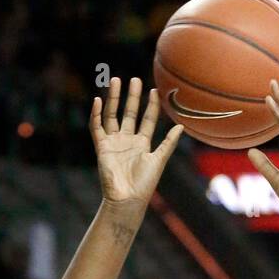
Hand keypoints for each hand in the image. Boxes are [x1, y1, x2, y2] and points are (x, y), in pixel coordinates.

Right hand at [90, 77, 183, 208]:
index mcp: (142, 143)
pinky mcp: (101, 147)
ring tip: (116, 80)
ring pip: (112, 115)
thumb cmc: (144, 184)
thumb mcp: (159, 160)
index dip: (150, 106)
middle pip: (129, 113)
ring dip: (113, 98)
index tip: (154, 90)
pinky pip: (97, 127)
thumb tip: (182, 126)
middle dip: (131, 97)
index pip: (146, 120)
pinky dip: (96, 114)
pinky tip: (98, 100)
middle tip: (134, 79)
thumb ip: (169, 143)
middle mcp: (127, 140)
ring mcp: (114, 142)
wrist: (127, 199)